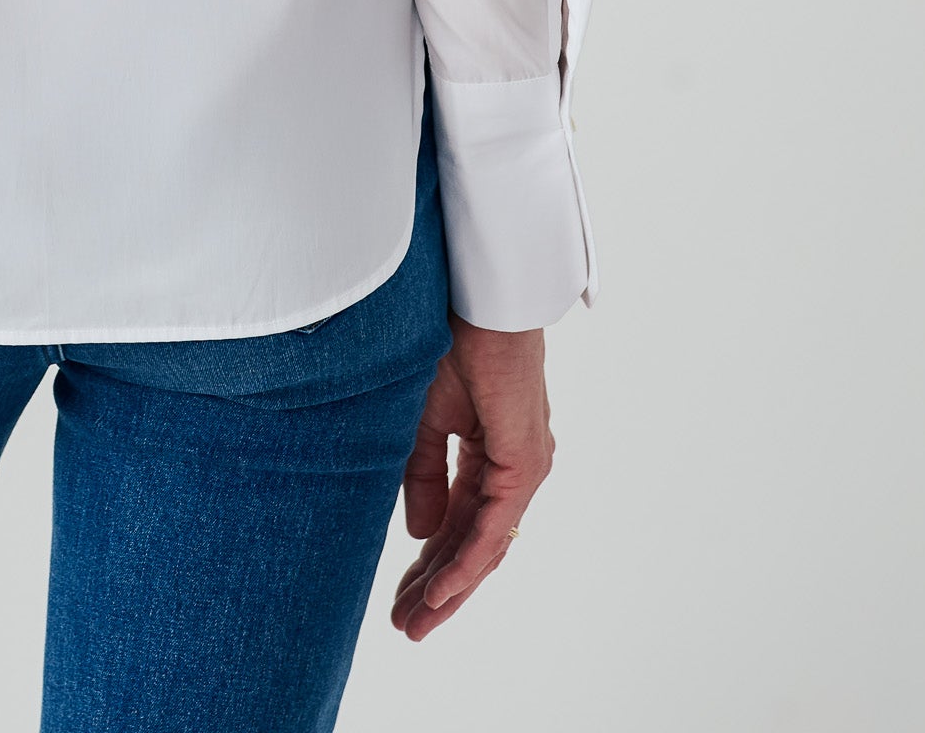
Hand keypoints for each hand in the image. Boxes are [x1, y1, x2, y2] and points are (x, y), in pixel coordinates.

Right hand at [390, 312, 552, 638]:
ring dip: (449, 588)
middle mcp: (513, 470)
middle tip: (405, 626)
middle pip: (472, 545)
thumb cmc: (452, 340)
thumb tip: (421, 533)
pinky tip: (442, 591)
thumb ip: (422, 474)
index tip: (401, 596)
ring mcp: (523, 470)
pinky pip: (492, 529)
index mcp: (490, 455)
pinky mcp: (523, 465)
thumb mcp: (422, 418)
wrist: (478, 299)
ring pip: (485, 547)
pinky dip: (466, 563)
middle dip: (436, 588)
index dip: (429, 562)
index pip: (458, 523)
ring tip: (417, 624)